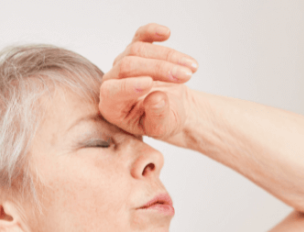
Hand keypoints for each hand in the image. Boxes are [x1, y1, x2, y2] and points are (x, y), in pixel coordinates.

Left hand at [98, 23, 197, 145]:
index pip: (112, 91)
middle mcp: (112, 81)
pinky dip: (152, 32)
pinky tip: (166, 33)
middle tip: (185, 76)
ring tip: (192, 68)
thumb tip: (156, 99)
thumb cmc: (163, 121)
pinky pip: (140, 36)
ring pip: (139, 50)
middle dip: (160, 69)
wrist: (172, 108)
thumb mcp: (162, 127)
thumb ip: (157, 116)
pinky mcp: (135, 49)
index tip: (149, 84)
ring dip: (169, 57)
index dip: (128, 86)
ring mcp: (122, 63)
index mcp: (112, 106)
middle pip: (129, 66)